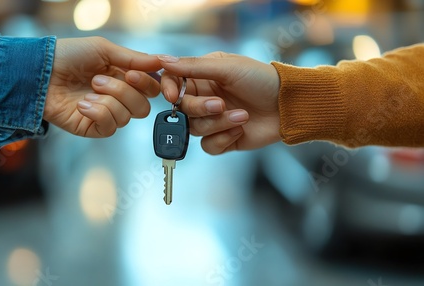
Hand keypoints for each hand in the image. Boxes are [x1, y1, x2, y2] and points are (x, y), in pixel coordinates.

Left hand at [44, 37, 161, 136]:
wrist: (39, 71)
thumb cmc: (68, 56)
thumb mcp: (103, 49)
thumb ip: (133, 57)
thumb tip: (160, 61)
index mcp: (124, 78)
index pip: (151, 89)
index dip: (146, 84)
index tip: (133, 74)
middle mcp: (118, 98)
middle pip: (143, 107)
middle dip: (123, 92)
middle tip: (98, 80)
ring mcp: (105, 114)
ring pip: (126, 117)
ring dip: (106, 101)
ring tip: (87, 90)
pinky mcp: (92, 128)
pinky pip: (109, 127)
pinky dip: (97, 113)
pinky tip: (82, 104)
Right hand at [159, 52, 280, 153]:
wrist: (289, 106)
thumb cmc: (261, 79)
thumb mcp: (227, 67)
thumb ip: (194, 66)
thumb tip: (163, 61)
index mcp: (202, 77)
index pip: (172, 83)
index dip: (169, 90)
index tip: (173, 96)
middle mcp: (204, 98)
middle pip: (182, 110)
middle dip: (201, 108)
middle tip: (221, 104)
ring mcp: (213, 120)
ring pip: (195, 129)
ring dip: (218, 123)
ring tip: (242, 116)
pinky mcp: (223, 139)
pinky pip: (208, 146)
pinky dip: (223, 138)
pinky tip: (241, 128)